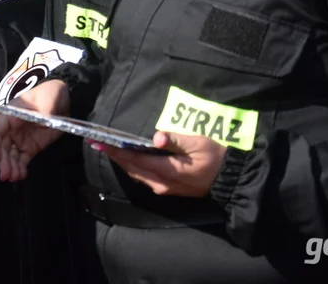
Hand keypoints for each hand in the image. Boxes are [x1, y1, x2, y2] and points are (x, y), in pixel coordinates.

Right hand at [0, 80, 68, 181]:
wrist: (64, 101)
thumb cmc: (51, 95)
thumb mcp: (49, 97)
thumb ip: (45, 108)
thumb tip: (43, 119)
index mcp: (11, 115)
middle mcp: (11, 128)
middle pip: (1, 146)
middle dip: (2, 161)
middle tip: (6, 176)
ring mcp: (20, 139)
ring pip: (10, 155)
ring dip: (10, 167)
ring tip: (14, 178)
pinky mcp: (30, 147)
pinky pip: (21, 159)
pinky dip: (20, 168)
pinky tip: (21, 176)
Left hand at [94, 130, 226, 196]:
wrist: (231, 179)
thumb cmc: (216, 157)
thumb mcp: (199, 143)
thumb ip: (176, 140)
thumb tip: (157, 137)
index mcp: (168, 170)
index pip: (136, 159)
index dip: (117, 150)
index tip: (100, 142)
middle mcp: (162, 183)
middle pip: (132, 169)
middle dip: (114, 156)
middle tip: (96, 143)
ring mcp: (165, 189)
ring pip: (136, 175)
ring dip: (121, 162)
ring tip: (108, 149)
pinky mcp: (169, 190)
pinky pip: (144, 179)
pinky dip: (132, 168)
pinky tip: (127, 159)